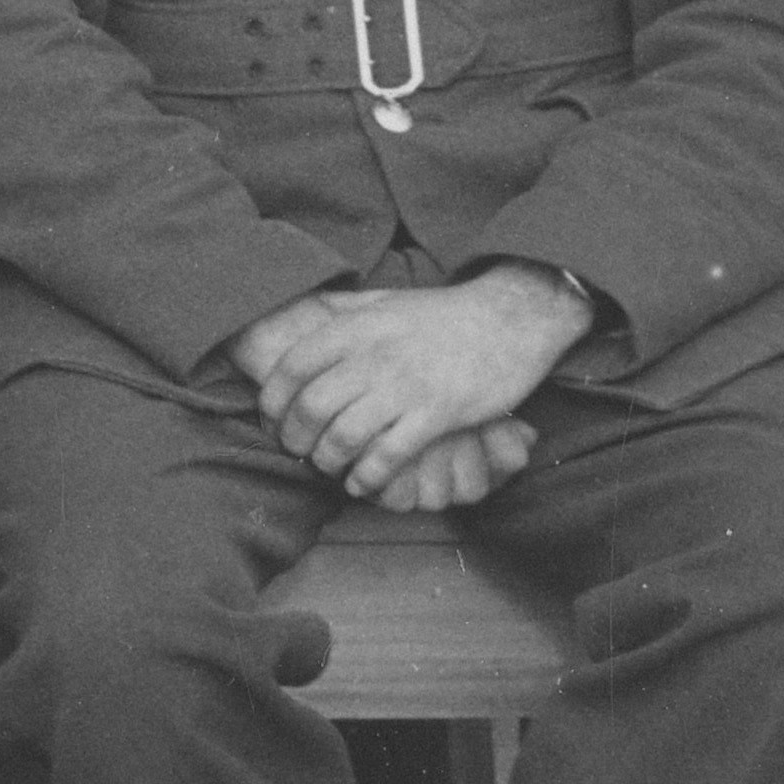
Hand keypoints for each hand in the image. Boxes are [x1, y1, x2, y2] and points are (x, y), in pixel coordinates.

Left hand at [235, 272, 584, 497]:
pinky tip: (362, 483)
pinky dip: (367, 476)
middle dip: (295, 437)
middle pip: (312, 406)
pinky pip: (389, 454)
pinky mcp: (439, 413)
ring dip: (328, 460)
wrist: (512, 318)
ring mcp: (406, 386)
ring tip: (327, 467)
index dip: (272, 401)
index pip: (292, 367)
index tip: (272, 421)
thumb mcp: (386, 300)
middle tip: (296, 451)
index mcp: (356, 327)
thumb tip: (304, 313)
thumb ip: (343, 310)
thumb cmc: (444, 313)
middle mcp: (374, 355)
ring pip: (345, 435)